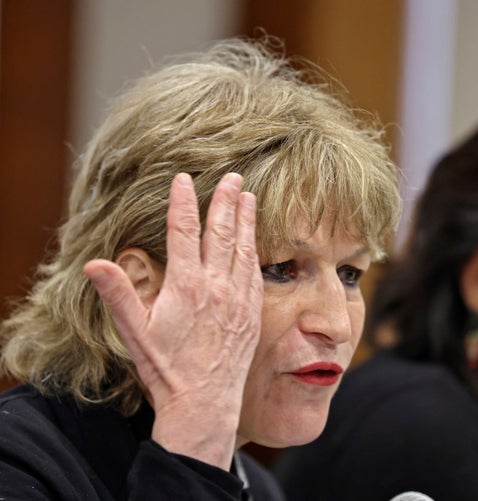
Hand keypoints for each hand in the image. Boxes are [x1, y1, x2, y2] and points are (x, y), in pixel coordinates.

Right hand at [84, 173, 262, 468]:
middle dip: (226, 200)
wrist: (204, 401)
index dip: (183, 202)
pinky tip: (255, 240)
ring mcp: (238, 298)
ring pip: (243, 248)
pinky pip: (255, 272)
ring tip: (249, 196)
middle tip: (233, 177)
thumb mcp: (134, 332)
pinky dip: (254, 250)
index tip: (184, 179)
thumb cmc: (166, 368)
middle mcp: (216, 286)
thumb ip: (118, 294)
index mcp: (185, 286)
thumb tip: (94, 264)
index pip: (184, 232)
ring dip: (246, 219)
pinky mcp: (252, 312)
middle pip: (222, 232)